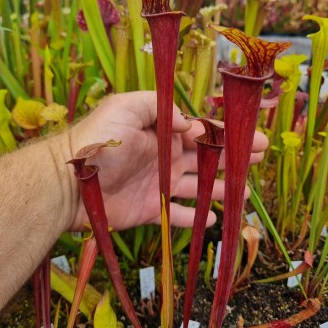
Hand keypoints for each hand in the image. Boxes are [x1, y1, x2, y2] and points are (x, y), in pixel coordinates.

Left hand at [67, 91, 267, 230]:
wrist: (69, 182)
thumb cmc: (98, 141)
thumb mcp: (127, 108)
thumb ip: (160, 108)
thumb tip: (190, 123)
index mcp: (162, 133)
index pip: (201, 132)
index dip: (226, 134)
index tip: (253, 138)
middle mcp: (164, 157)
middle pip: (205, 158)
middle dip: (231, 158)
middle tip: (258, 159)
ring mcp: (158, 185)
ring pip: (196, 187)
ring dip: (219, 189)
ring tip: (242, 192)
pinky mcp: (149, 210)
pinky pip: (176, 215)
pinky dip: (193, 217)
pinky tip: (211, 219)